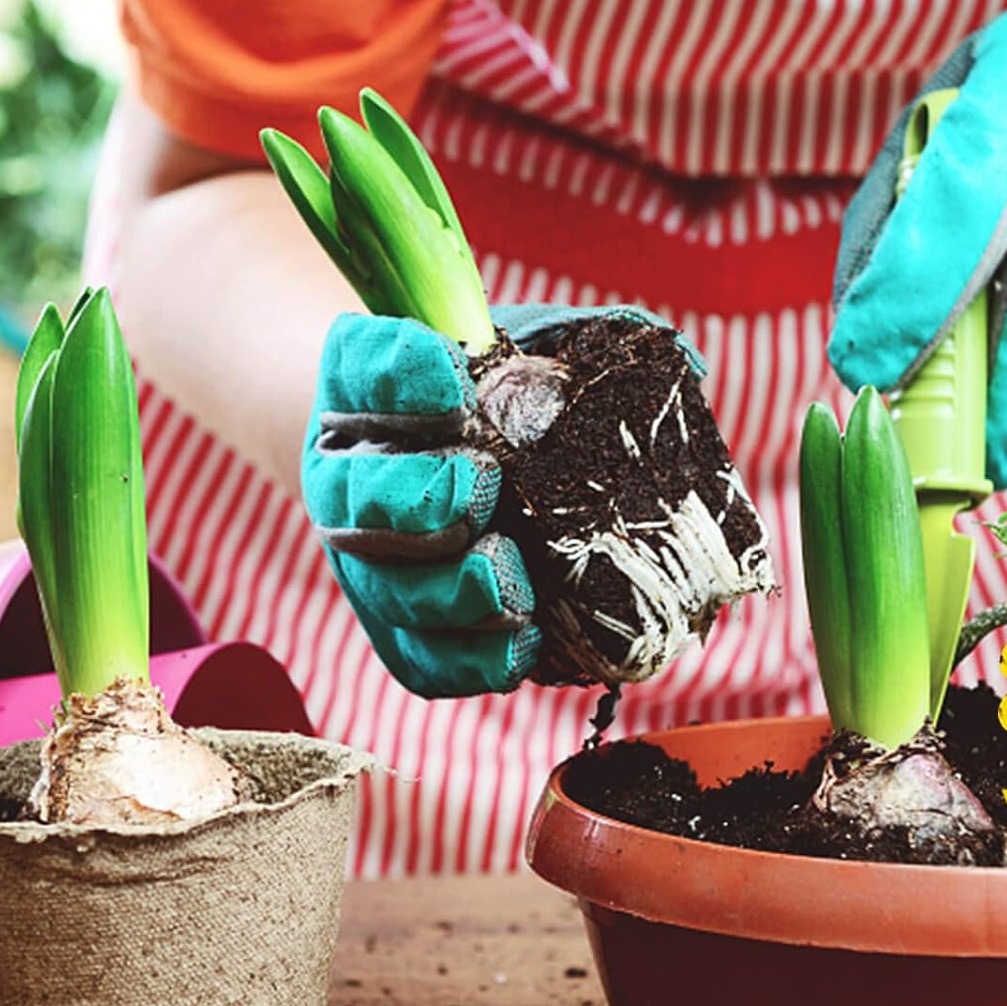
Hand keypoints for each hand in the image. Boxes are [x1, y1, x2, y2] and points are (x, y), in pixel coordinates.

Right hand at [303, 303, 688, 697]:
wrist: (450, 459)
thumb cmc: (502, 392)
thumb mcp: (526, 346)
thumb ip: (565, 347)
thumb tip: (658, 364)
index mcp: (362, 384)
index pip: (361, 366)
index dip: (398, 375)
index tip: (452, 379)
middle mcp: (348, 475)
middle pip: (357, 498)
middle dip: (416, 498)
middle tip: (479, 487)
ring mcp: (367, 559)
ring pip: (388, 588)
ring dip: (447, 592)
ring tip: (507, 584)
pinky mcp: (400, 627)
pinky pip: (420, 659)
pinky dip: (469, 660)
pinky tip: (521, 644)